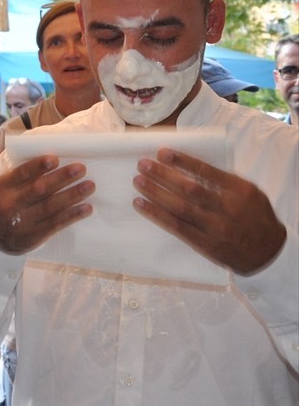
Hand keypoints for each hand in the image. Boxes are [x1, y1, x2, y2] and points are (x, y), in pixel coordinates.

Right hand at [0, 155, 93, 254]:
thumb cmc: (2, 204)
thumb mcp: (0, 187)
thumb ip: (17, 173)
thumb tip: (44, 151)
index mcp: (1, 188)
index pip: (20, 174)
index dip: (38, 166)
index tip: (55, 158)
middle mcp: (10, 205)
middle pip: (39, 189)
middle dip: (61, 178)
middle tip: (81, 168)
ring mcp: (22, 222)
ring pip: (51, 207)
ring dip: (72, 195)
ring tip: (90, 185)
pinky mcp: (35, 236)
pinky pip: (56, 224)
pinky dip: (72, 215)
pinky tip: (87, 208)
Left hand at [134, 149, 284, 274]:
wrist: (268, 253)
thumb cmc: (256, 217)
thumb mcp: (250, 193)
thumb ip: (225, 181)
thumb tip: (191, 165)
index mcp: (239, 191)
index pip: (207, 172)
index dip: (183, 161)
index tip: (162, 153)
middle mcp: (227, 209)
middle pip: (189, 189)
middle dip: (163, 175)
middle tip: (143, 165)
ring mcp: (214, 228)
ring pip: (179, 208)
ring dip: (155, 193)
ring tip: (138, 181)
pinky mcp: (204, 243)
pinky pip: (176, 227)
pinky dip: (156, 214)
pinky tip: (141, 204)